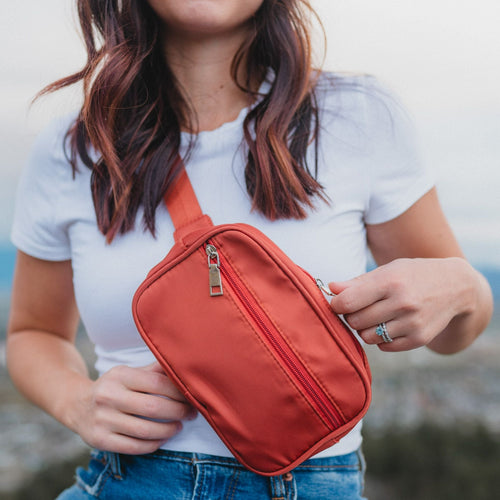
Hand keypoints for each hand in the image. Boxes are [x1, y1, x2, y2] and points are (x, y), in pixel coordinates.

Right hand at [71, 362, 196, 453]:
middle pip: (153, 407)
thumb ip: (153, 370)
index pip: (157, 383)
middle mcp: (109, 396)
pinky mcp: (100, 440)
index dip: (178, 391)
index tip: (191, 396)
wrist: (76, 404)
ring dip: (168, 430)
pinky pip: (133, 446)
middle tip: (190, 413)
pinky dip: (152, 444)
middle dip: (178, 412)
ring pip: (145, 430)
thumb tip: (181, 363)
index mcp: (120, 375)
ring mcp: (103, 419)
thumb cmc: (113, 386)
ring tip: (178, 426)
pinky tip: (162, 439)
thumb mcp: (129, 372)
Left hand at [329, 258, 472, 351]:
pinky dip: (380, 338)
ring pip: (367, 337)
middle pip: (355, 321)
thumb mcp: (387, 270)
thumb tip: (331, 289)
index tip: (338, 302)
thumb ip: (357, 282)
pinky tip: (389, 324)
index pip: (348, 302)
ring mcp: (412, 323)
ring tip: (375, 315)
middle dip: (351, 315)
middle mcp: (403, 303)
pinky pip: (384, 346)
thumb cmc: (412, 275)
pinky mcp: (419, 339)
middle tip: (359, 307)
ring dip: (365, 328)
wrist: (455, 286)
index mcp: (390, 282)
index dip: (336, 304)